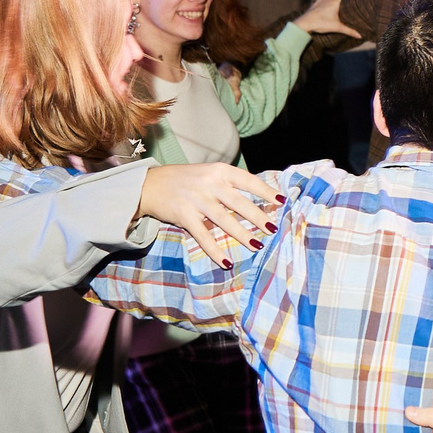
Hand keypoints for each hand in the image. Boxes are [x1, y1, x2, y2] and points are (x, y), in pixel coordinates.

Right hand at [138, 161, 282, 262]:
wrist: (149, 184)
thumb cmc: (185, 180)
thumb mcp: (209, 173)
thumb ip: (229, 183)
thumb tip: (258, 198)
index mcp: (219, 171)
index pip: (249, 181)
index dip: (267, 191)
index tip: (282, 201)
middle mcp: (210, 183)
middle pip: (240, 203)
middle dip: (259, 218)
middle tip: (273, 229)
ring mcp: (197, 200)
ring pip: (225, 221)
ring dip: (242, 235)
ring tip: (257, 245)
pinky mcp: (184, 215)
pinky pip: (203, 236)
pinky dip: (215, 250)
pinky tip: (226, 262)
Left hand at [295, 0, 349, 37]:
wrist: (305, 23)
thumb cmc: (321, 23)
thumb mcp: (337, 28)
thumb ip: (349, 31)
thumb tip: (360, 36)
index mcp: (335, 2)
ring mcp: (320, 1)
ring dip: (333, 0)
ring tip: (336, 4)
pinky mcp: (314, 5)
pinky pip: (321, 2)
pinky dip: (324, 3)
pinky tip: (324, 7)